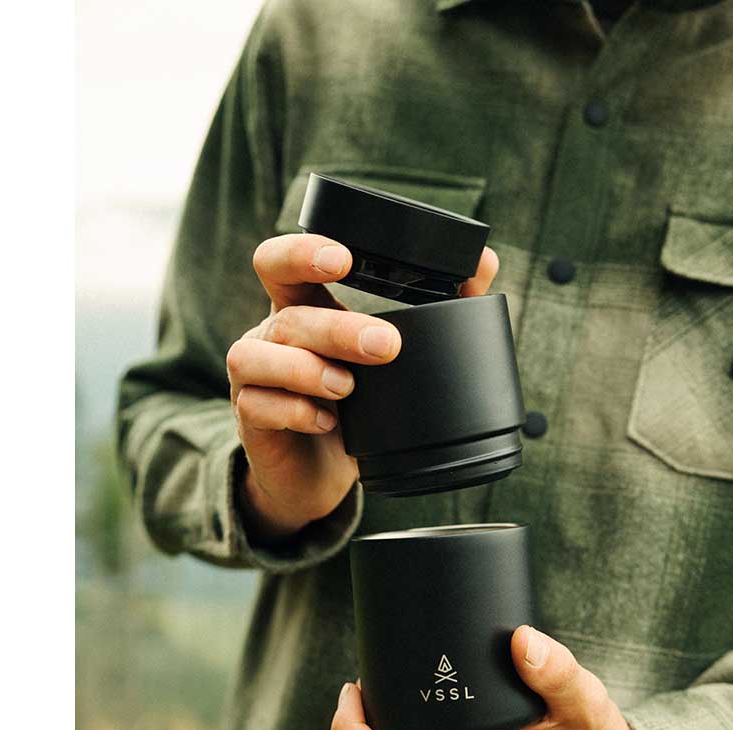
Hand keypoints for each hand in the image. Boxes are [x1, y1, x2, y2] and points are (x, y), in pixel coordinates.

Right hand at [227, 233, 499, 538]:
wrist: (316, 475)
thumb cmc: (354, 407)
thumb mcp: (392, 359)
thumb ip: (439, 307)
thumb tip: (483, 262)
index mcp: (302, 307)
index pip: (282, 263)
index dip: (302, 253)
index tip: (343, 259)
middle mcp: (271, 335)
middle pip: (288, 316)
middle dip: (336, 328)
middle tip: (386, 345)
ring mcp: (253, 376)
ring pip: (258, 356)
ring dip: (308, 369)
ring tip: (349, 387)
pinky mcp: (249, 417)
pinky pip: (258, 405)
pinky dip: (295, 411)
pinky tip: (328, 421)